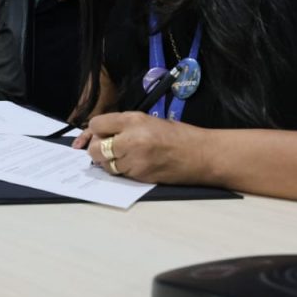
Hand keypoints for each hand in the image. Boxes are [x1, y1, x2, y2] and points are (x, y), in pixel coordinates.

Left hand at [83, 112, 208, 184]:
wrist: (201, 154)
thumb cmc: (177, 135)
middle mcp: (131, 139)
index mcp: (133, 120)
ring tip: (123, 156)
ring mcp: (135, 160)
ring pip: (105, 164)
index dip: (95, 130)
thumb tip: (100, 133)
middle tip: (107, 148)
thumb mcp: (148, 121)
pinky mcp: (140, 176)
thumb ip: (123, 125)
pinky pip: (120, 174)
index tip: (100, 133)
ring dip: (109, 162)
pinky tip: (134, 165)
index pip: (96, 124)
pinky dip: (122, 171)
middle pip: (95, 148)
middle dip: (96, 149)